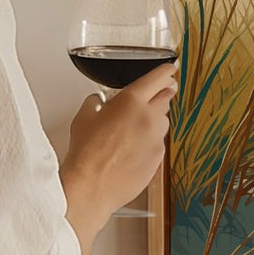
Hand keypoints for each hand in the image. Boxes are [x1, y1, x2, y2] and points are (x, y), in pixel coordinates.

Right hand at [60, 61, 179, 254]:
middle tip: (156, 94)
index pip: (157, 78)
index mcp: (131, 101)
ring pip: (163, 121)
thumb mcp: (83, 118)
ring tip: (136, 127)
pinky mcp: (159, 158)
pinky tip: (134, 148)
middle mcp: (149, 117)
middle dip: (162, 93)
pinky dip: (151, 141)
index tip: (170, 69)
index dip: (165, 71)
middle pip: (166, 97)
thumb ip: (95, 103)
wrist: (92, 186)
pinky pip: (159, 142)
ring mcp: (156, 139)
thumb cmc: (86, 153)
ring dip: (155, 119)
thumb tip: (98, 101)